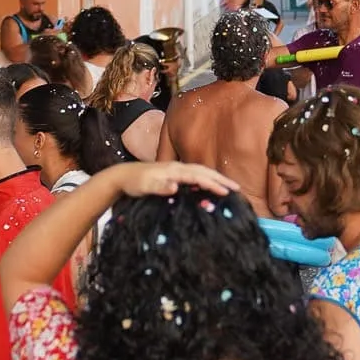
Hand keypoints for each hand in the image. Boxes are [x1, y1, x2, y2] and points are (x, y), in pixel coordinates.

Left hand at [115, 161, 239, 198]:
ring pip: (200, 171)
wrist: (122, 175)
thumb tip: (175, 186)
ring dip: (215, 177)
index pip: (197, 176)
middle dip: (220, 178)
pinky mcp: (173, 173)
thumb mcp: (144, 186)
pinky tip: (209, 185)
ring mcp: (175, 169)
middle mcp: (177, 167)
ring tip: (228, 185)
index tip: (226, 192)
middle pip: (203, 170)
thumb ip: (159, 186)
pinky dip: (206, 178)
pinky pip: (194, 174)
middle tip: (237, 187)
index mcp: (173, 170)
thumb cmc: (133, 182)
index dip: (212, 184)